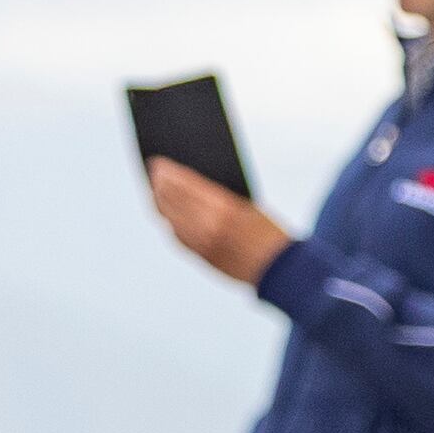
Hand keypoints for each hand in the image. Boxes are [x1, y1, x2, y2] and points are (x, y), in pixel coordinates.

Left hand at [148, 159, 291, 290]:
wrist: (279, 270)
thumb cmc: (270, 233)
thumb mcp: (249, 205)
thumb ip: (221, 196)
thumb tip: (194, 184)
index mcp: (223, 208)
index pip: (185, 185)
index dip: (167, 173)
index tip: (157, 162)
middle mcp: (207, 227)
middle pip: (172, 202)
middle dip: (159, 185)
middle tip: (153, 173)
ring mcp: (201, 244)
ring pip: (170, 220)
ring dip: (160, 203)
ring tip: (156, 190)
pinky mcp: (201, 257)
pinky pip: (178, 237)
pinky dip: (170, 222)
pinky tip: (168, 215)